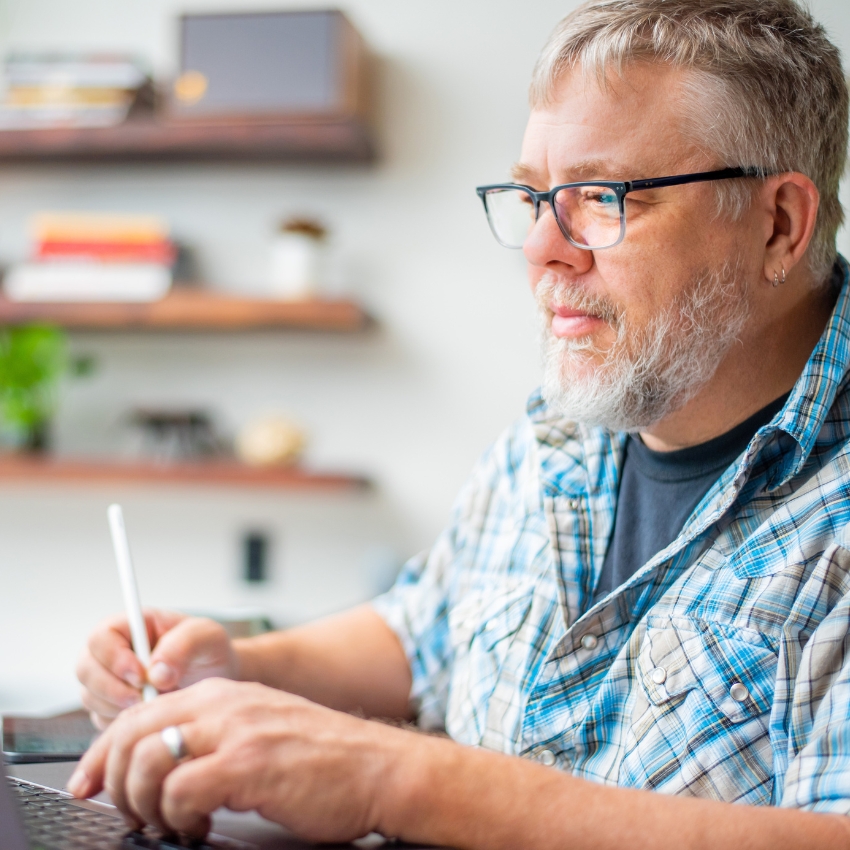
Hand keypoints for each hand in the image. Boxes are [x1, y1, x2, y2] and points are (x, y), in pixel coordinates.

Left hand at [67, 678, 405, 842]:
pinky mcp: (248, 764)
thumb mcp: (261, 729)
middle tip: (129, 813)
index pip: (139, 713)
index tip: (86, 785)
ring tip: (168, 824)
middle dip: (113, 781)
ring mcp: (236, 730)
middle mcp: (224, 703)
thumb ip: (214, 736)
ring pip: (147, 762)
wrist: (377, 767)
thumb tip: (160, 768)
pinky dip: (177, 819)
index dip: (101, 754)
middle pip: (131, 734)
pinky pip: (180, 792)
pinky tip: (198, 827)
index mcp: (224, 693)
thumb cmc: (324, 757)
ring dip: (144, 804)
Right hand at [76, 611, 237, 728]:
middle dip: (111, 688)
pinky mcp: (110, 706)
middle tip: (143, 697)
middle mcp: (113, 651)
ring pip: (89, 696)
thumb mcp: (207, 637)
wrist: (216, 679)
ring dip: (116, 706)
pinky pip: (99, 718)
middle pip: (85, 668)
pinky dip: (119, 722)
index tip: (140, 675)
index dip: (113, 658)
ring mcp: (108, 679)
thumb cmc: (209, 651)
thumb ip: (183, 645)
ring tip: (152, 704)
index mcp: (132, 625)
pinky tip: (147, 716)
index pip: (100, 637)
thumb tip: (156, 672)